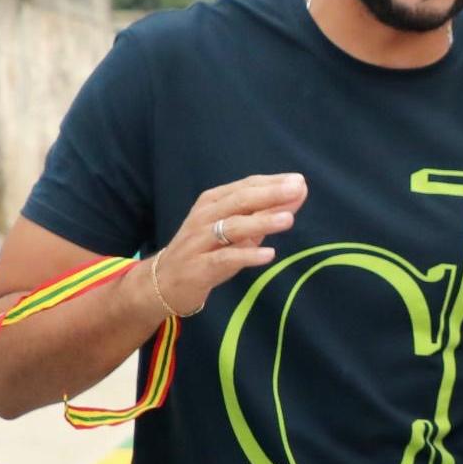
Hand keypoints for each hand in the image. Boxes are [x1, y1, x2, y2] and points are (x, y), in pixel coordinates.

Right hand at [154, 174, 301, 316]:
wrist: (164, 283)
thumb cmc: (206, 251)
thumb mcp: (235, 230)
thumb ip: (264, 213)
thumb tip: (298, 193)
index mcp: (213, 202)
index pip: (245, 187)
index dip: (272, 183)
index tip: (298, 180)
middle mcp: (204, 217)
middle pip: (239, 201)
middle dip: (269, 194)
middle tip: (296, 189)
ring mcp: (199, 241)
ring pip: (232, 227)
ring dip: (261, 222)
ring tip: (288, 219)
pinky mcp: (199, 267)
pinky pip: (224, 258)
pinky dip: (247, 255)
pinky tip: (268, 254)